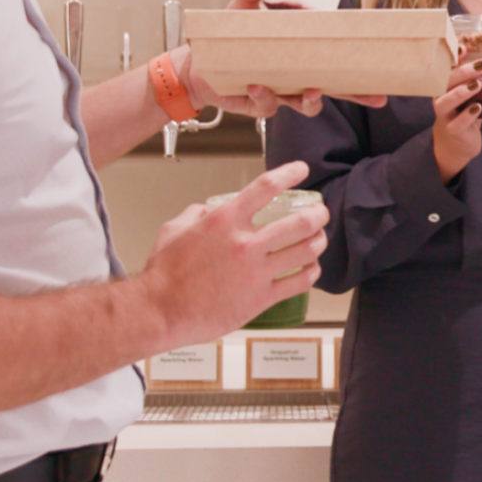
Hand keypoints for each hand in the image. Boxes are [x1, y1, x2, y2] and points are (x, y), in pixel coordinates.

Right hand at [139, 161, 328, 345]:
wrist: (160, 311)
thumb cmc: (164, 275)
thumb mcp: (174, 230)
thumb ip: (195, 214)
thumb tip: (206, 209)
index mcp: (224, 221)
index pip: (266, 186)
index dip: (290, 173)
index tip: (301, 170)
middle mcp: (245, 243)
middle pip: (301, 221)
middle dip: (318, 214)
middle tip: (321, 213)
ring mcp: (256, 271)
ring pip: (307, 250)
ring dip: (319, 241)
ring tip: (319, 239)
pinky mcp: (261, 298)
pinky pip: (300, 282)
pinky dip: (312, 272)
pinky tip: (311, 269)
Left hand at [181, 0, 389, 117]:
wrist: (198, 66)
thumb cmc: (227, 40)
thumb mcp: (239, 12)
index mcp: (301, 52)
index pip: (335, 58)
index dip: (357, 64)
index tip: (376, 64)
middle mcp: (297, 75)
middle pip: (335, 87)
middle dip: (357, 93)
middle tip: (376, 96)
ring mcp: (282, 92)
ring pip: (308, 104)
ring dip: (313, 100)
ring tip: (312, 92)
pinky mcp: (262, 104)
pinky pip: (271, 106)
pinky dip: (265, 96)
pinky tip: (256, 86)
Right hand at [432, 59, 481, 181]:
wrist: (458, 143)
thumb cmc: (465, 113)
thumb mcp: (471, 95)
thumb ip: (479, 79)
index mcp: (444, 86)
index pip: (446, 68)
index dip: (453, 57)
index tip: (464, 47)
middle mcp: (440, 98)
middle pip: (444, 82)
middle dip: (463, 72)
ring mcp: (444, 115)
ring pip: (445, 102)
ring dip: (460, 92)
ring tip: (477, 85)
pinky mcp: (452, 131)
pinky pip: (457, 123)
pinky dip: (467, 115)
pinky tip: (478, 108)